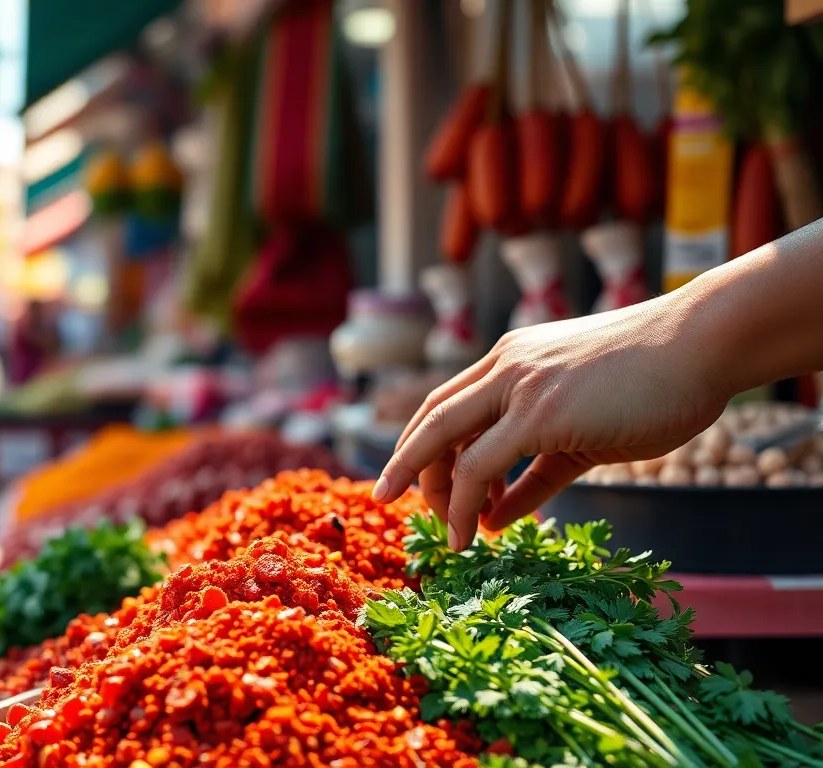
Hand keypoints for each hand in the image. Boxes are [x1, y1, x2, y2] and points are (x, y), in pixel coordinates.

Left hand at [374, 294, 731, 550]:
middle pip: (432, 423)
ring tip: (450, 536)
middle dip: (407, 468)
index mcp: (510, 358)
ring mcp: (522, 388)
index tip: (406, 480)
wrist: (703, 342)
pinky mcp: (543, 414)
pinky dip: (476, 504)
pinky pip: (487, 466)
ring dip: (444, 499)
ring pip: (451, 448)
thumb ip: (538, 466)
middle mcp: (506, 367)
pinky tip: (481, 530)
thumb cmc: (652, 379)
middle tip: (397, 506)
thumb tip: (497, 513)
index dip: (418, 444)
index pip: (443, 403)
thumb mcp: (582, 421)